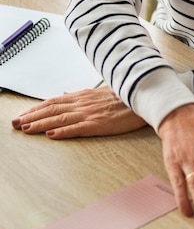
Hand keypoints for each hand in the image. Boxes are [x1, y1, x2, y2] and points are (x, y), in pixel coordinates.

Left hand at [11, 86, 146, 138]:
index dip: (36, 108)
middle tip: (15, 124)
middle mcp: (83, 103)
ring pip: (60, 119)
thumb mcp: (99, 92)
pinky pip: (78, 128)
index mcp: (83, 96)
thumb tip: (63, 93)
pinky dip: (64, 131)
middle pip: (52, 110)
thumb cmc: (123, 97)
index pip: (54, 101)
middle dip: (32, 117)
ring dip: (41, 124)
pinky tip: (52, 135)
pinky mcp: (100, 124)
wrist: (144, 97)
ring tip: (26, 129)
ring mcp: (91, 113)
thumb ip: (80, 95)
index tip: (22, 115)